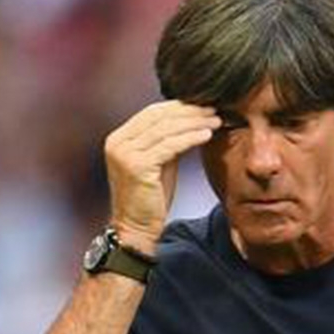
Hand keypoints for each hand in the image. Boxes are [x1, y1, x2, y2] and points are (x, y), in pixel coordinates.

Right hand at [102, 100, 220, 246]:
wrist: (136, 228)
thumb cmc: (150, 198)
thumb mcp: (159, 163)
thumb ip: (168, 141)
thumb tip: (192, 119)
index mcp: (119, 138)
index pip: (152, 113)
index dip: (179, 107)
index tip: (203, 105)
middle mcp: (118, 142)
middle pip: (159, 117)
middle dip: (189, 111)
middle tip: (213, 109)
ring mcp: (125, 153)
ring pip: (166, 129)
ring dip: (194, 122)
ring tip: (215, 121)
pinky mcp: (137, 166)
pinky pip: (170, 145)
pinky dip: (190, 138)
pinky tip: (207, 135)